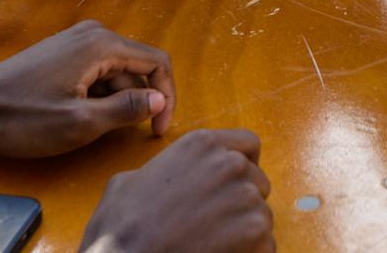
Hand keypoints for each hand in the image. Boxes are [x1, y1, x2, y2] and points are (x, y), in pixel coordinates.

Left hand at [0, 20, 176, 155]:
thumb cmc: (22, 117)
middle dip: (142, 100)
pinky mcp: (62, 53)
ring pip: (117, 70)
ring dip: (119, 100)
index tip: (158, 129)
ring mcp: (75, 41)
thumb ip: (125, 110)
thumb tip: (158, 100)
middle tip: (133, 135)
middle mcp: (92, 34)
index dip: (167, 96)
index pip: (157, 63)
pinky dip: (100, 94)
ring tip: (99, 128)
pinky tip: (82, 116)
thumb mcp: (80, 123)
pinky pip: (97, 70)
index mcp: (101, 44)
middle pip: (137, 65)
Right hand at [80, 129, 273, 252]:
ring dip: (245, 231)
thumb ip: (161, 170)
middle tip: (216, 224)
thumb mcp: (129, 181)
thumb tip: (162, 178)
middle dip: (243, 202)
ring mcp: (245, 196)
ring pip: (262, 214)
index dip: (244, 166)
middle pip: (258, 181)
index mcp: (201, 145)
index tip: (233, 185)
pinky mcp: (255, 230)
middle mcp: (229, 163)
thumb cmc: (120, 227)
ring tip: (213, 244)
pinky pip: (266, 244)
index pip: (248, 145)